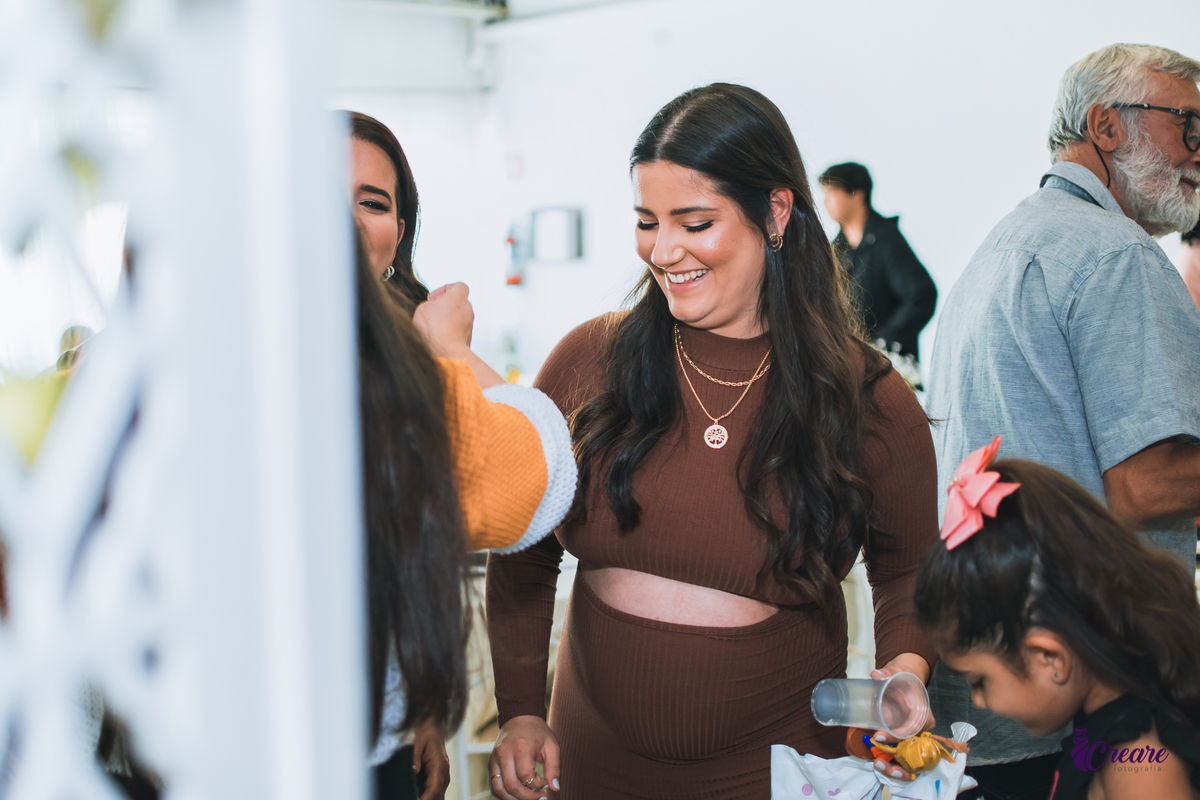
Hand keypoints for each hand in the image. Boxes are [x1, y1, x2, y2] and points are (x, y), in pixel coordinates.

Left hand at [411, 720, 449, 799]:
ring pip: (437, 797)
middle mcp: (443, 774)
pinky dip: (425, 796)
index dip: (426, 799)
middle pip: (437, 797)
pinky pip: (433, 793)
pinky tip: (413, 794)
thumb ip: (415, 758)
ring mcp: (441, 778)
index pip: (434, 789)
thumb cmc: (426, 732)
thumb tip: (413, 773)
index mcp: (439, 766)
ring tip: (410, 796)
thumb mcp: (417, 742)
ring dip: (426, 798)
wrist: (433, 726)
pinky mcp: (436, 779)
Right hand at [413, 282, 474, 358]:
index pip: (458, 286)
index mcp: (458, 297)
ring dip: (446, 320)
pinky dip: (449, 331)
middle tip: (432, 313)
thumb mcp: (422, 309)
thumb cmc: (435, 331)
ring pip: (457, 317)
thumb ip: (429, 304)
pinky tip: (438, 338)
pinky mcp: (467, 337)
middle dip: (444, 306)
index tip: (434, 299)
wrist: (447, 353)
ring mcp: (469, 324)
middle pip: (456, 302)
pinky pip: (457, 330)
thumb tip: (432, 309)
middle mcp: (468, 309)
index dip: (445, 289)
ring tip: (433, 328)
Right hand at [489, 715, 559, 799]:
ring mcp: (494, 759)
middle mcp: (504, 753)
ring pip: (499, 789)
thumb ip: (554, 768)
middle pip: (512, 786)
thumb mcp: (551, 746)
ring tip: (528, 797)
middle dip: (527, 797)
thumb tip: (554, 788)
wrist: (519, 717)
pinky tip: (517, 794)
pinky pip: (493, 786)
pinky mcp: (490, 763)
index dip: (537, 785)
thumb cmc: (538, 732)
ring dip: (514, 799)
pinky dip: (504, 795)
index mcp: (521, 747)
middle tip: (539, 796)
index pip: (525, 776)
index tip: (546, 783)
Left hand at [870, 654, 933, 781]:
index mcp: (924, 718)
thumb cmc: (904, 681)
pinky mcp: (904, 743)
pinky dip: (893, 767)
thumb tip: (875, 674)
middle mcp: (921, 733)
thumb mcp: (897, 674)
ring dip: (895, 769)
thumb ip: (887, 673)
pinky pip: (902, 760)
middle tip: (877, 762)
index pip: (912, 731)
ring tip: (876, 766)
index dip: (895, 736)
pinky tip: (878, 766)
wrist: (906, 682)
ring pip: (909, 763)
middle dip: (898, 764)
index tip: (877, 736)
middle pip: (915, 755)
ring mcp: (913, 740)